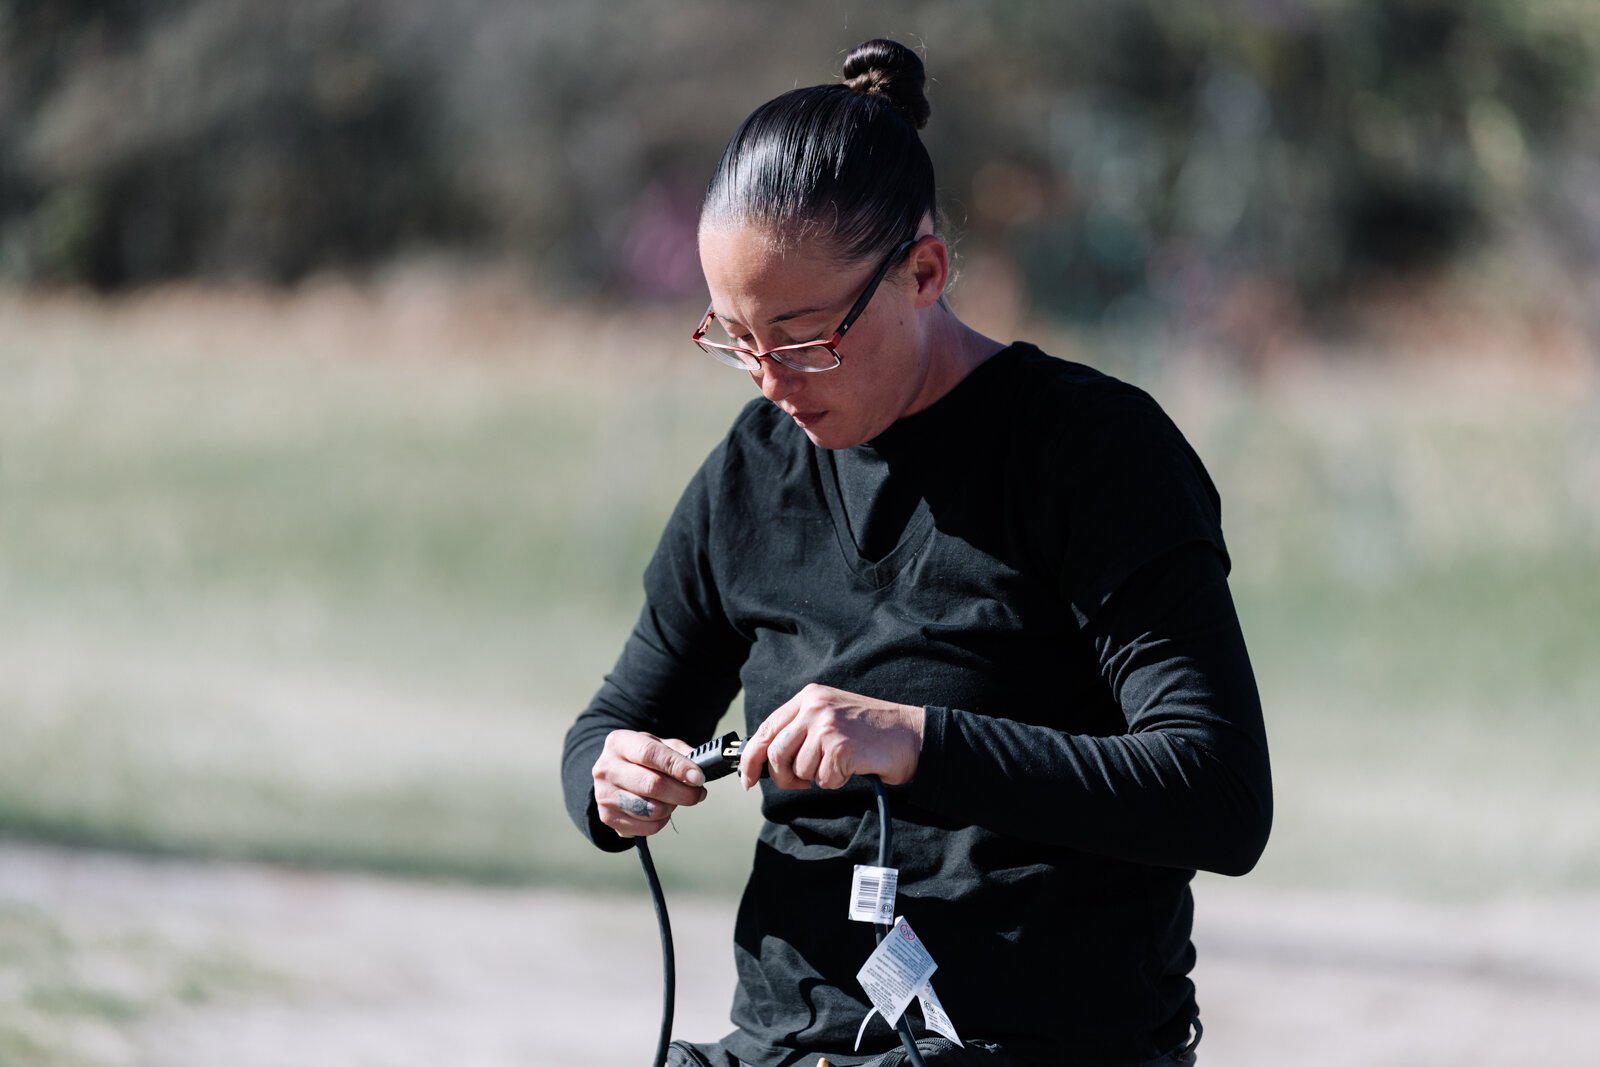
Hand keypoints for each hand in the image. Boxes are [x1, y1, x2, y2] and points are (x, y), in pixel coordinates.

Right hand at [592, 730, 707, 837]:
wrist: (613, 773)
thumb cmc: (640, 758)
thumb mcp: (658, 744)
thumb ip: (680, 752)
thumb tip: (700, 768)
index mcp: (619, 743)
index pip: (650, 754)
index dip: (678, 766)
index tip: (699, 777)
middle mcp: (606, 768)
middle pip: (652, 785)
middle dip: (683, 792)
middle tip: (698, 793)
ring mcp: (603, 795)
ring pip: (651, 810)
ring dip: (672, 807)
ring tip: (675, 800)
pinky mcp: (607, 817)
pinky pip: (646, 828)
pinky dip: (662, 822)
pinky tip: (662, 810)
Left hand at [740, 683, 924, 790]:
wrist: (911, 735)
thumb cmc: (871, 731)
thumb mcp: (831, 717)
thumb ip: (800, 730)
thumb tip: (765, 759)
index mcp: (809, 697)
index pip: (766, 728)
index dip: (751, 757)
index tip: (747, 777)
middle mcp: (814, 707)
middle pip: (775, 752)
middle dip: (783, 777)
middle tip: (799, 783)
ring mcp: (827, 726)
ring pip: (799, 770)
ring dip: (817, 778)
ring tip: (838, 765)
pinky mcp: (840, 747)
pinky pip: (822, 779)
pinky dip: (835, 781)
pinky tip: (852, 767)